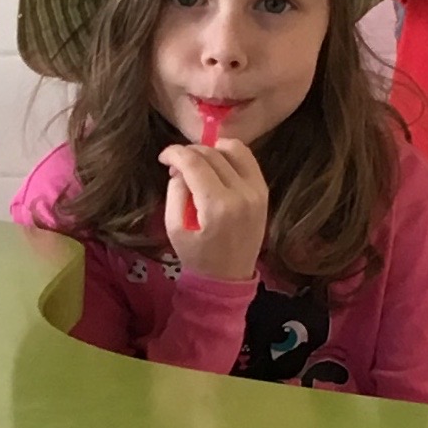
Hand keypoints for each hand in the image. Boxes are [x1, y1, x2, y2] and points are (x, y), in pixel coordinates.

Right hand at [162, 138, 268, 283]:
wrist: (229, 278)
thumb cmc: (198, 257)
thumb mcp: (175, 229)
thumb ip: (175, 193)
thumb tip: (180, 168)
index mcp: (217, 206)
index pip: (194, 163)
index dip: (174, 153)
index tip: (163, 157)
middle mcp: (241, 194)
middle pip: (212, 154)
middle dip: (190, 152)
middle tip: (176, 165)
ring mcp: (256, 191)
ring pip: (234, 149)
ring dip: (212, 149)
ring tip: (199, 162)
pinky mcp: (263, 191)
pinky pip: (248, 160)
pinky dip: (230, 155)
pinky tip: (217, 165)